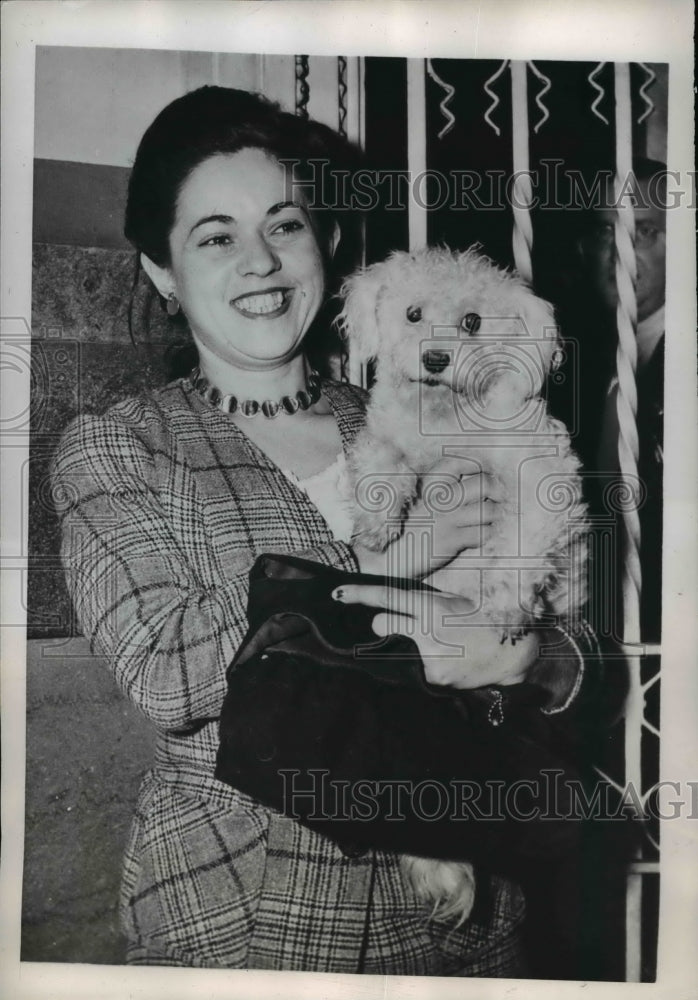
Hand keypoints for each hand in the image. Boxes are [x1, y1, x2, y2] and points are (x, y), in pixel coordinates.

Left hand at [332, 582, 538, 688]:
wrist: (512, 650)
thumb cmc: (483, 618)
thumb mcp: (453, 601)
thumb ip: (424, 604)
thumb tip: (398, 607)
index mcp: (430, 606)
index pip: (386, 597)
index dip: (358, 594)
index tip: (338, 593)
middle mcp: (425, 630)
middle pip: (380, 624)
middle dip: (385, 624)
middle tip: (404, 626)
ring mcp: (428, 656)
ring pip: (396, 649)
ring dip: (407, 646)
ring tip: (436, 646)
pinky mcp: (434, 677)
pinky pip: (415, 670)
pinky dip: (426, 665)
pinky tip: (447, 662)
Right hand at [354, 457, 500, 580]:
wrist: (383, 559)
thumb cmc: (400, 532)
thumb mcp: (414, 504)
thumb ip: (435, 494)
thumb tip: (462, 487)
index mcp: (428, 484)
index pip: (459, 462)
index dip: (478, 466)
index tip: (485, 474)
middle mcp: (440, 497)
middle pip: (485, 483)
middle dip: (500, 491)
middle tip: (503, 500)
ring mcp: (447, 518)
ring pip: (490, 509)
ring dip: (498, 516)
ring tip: (497, 522)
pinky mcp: (452, 540)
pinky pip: (484, 533)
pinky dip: (491, 535)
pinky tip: (488, 538)